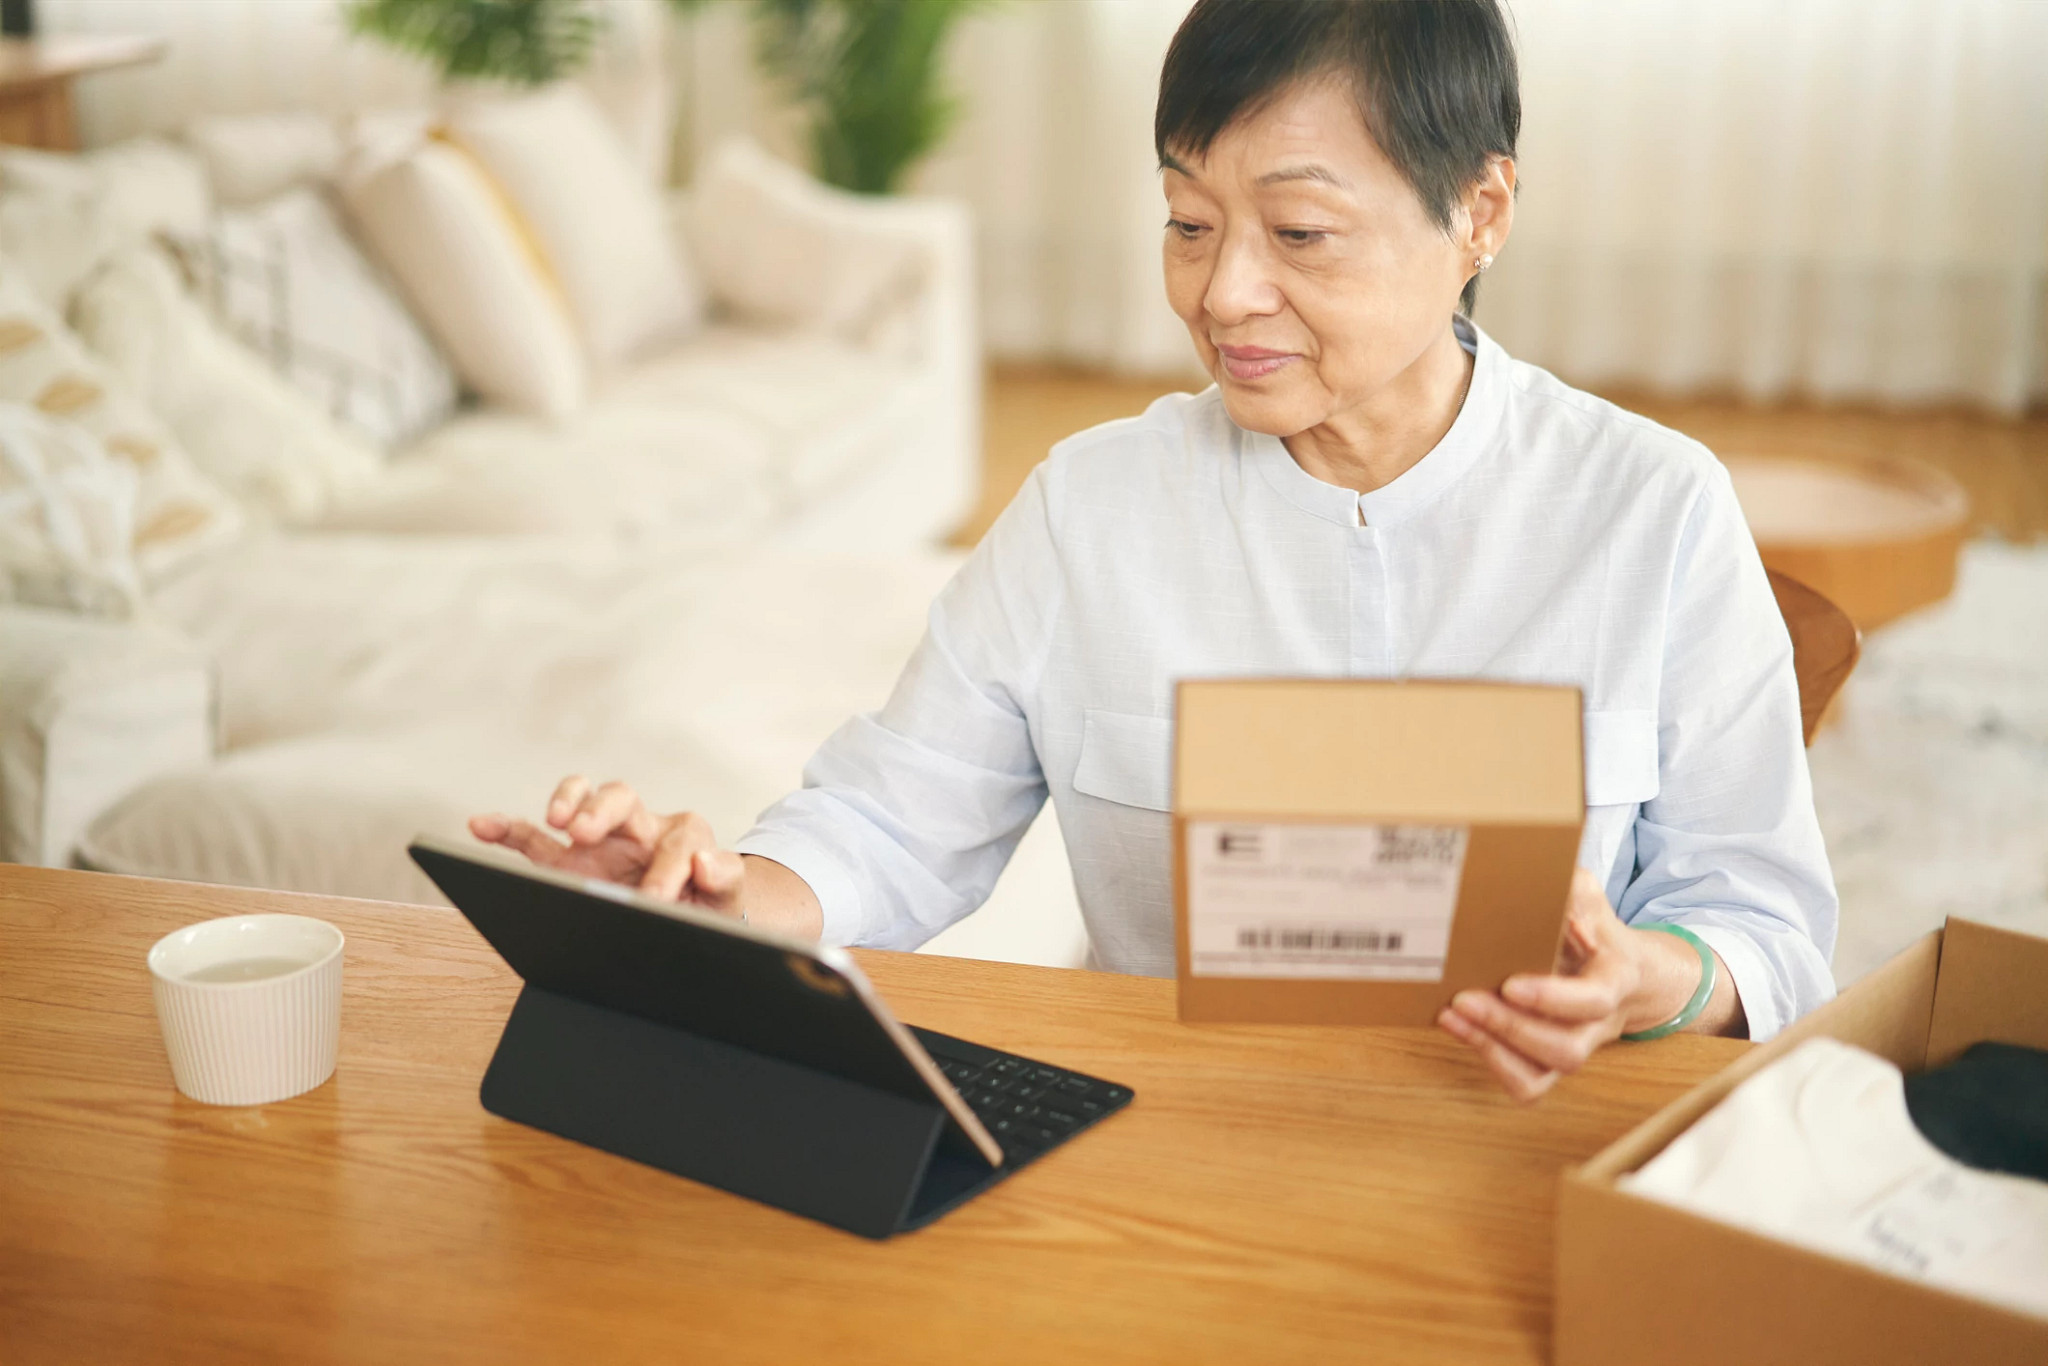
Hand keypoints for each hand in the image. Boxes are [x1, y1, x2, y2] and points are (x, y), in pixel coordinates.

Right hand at [468, 775, 746, 915]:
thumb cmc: (704, 906)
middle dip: (602, 810)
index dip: (668, 867)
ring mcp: (601, 842)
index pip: (678, 841)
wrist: (687, 923)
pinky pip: (534, 838)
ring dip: (566, 804)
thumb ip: (724, 879)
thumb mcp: (726, 899)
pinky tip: (481, 826)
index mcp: (684, 836)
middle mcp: (639, 829)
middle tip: (586, 833)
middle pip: (621, 798)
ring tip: (555, 821)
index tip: (655, 897)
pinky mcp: (569, 861)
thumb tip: (705, 861)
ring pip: (581, 802)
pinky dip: (507, 829)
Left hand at [1435, 868, 1737, 1102]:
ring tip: (1453, 1017)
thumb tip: (1537, 883)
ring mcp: (1575, 1047)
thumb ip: (1569, 890)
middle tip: (1465, 999)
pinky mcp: (1550, 1062)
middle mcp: (1598, 1024)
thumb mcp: (1587, 896)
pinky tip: (1459, 1029)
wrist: (1622, 972)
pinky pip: (1529, 1085)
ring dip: (1493, 1050)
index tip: (1511, 984)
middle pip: (1566, 1049)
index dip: (1553, 999)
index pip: (1594, 1000)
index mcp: (1615, 980)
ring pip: (1543, 1074)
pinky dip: (1493, 1064)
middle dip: (1512, 1028)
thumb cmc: (1595, 928)